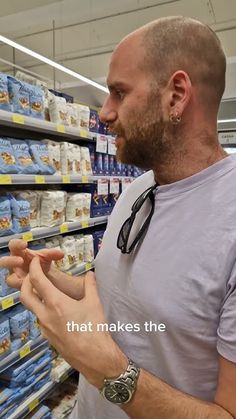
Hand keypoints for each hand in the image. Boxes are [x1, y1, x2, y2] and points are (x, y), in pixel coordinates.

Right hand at [0, 239, 63, 289]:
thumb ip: (52, 254)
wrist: (45, 275)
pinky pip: (17, 288)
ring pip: (9, 278)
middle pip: (3, 262)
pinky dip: (23, 287)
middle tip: (20, 261)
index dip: (16, 244)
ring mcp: (14, 276)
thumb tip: (61, 254)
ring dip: (16, 278)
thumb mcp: (47, 257)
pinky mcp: (18, 286)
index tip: (25, 244)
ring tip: (25, 277)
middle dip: (10, 261)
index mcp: (18, 252)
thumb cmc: (41, 263)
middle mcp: (13, 264)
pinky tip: (31, 286)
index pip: (12, 245)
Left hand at [21, 257, 126, 387]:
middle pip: (24, 295)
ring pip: (32, 308)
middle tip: (34, 275)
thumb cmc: (94, 328)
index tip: (36, 261)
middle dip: (26, 282)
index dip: (34, 268)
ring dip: (35, 297)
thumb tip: (90, 274)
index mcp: (55, 303)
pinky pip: (41, 319)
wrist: (94, 357)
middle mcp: (45, 315)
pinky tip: (57, 310)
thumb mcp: (94, 303)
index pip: (37, 280)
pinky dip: (43, 310)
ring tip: (47, 291)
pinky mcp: (48, 337)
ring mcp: (44, 328)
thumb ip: (90, 285)